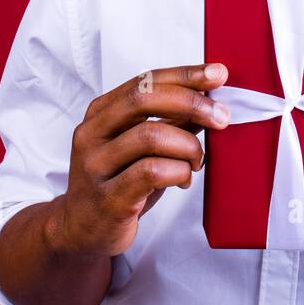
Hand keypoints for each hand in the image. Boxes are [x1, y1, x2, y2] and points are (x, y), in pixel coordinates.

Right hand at [46, 63, 231, 259]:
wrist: (82, 230)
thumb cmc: (118, 183)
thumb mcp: (141, 147)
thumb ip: (170, 123)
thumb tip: (211, 101)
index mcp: (101, 113)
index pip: (145, 81)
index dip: (185, 74)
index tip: (219, 74)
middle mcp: (92, 133)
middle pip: (144, 98)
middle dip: (191, 103)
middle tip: (222, 118)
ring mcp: (96, 166)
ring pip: (151, 136)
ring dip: (188, 146)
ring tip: (196, 161)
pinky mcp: (108, 198)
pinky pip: (152, 172)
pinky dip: (179, 171)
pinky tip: (183, 180)